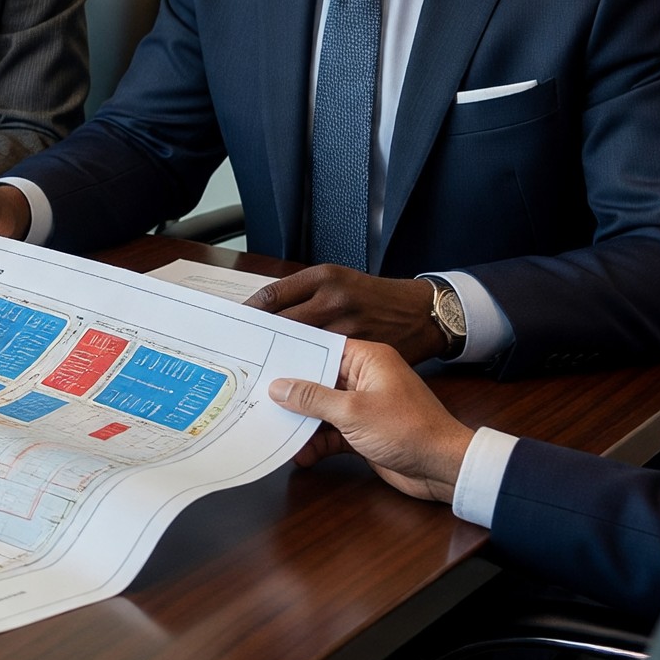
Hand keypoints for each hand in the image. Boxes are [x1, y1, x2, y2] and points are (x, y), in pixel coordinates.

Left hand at [246, 266, 450, 363]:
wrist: (423, 313)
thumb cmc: (375, 298)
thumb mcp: (340, 282)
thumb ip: (304, 296)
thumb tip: (263, 312)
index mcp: (325, 278)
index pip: (272, 296)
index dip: (250, 312)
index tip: (236, 322)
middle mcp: (335, 300)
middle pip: (283, 324)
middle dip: (261, 338)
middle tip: (240, 351)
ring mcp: (349, 328)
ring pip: (302, 348)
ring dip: (282, 359)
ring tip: (260, 369)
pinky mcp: (361, 353)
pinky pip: (325, 366)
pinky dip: (309, 373)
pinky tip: (296, 381)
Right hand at [267, 339, 475, 502]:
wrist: (444, 469)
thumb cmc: (409, 430)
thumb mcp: (353, 411)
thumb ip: (312, 398)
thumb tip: (279, 387)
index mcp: (368, 360)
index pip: (322, 349)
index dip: (293, 354)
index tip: (262, 357)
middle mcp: (364, 379)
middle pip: (317, 381)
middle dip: (291, 393)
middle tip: (258, 397)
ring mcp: (363, 406)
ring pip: (321, 409)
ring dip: (302, 424)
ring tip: (276, 432)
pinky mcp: (363, 432)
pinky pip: (330, 432)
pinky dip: (316, 443)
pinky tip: (301, 455)